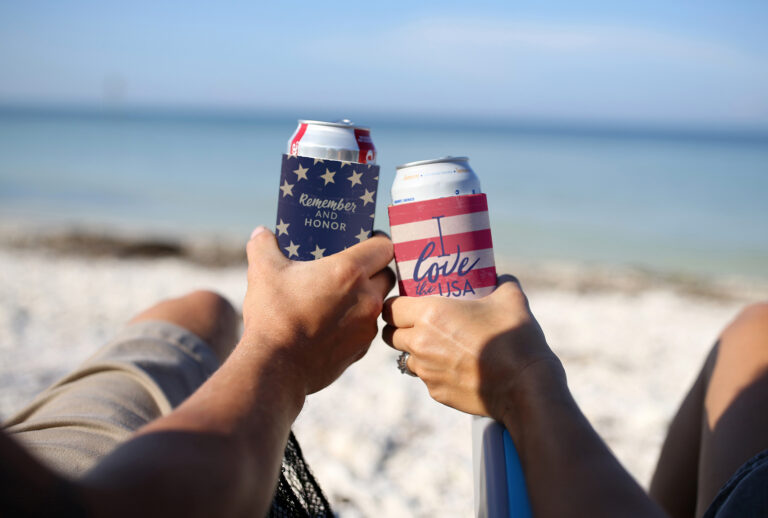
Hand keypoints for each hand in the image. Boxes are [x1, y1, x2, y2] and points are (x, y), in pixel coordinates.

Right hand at [242, 226, 394, 394]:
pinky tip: (335, 323)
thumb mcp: (262, 270)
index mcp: (349, 271)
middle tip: (354, 267)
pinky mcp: (362, 348)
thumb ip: (263, 244)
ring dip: (367, 297)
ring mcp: (367, 325)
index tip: (366, 240)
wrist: (276, 367)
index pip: (385, 247)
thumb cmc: (273, 315)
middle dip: (375, 268)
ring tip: (344, 295)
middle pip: (388, 274)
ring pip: (379, 303)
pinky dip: (357, 322)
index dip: (378, 240)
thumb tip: (261, 231)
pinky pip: (368, 328)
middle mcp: (367, 297)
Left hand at [382, 275, 564, 422]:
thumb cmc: (516, 337)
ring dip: (415, 351)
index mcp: (430, 314)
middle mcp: (420, 342)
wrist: (525, 384)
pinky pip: (426, 378)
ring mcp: (426, 370)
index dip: (396, 305)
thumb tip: (498, 276)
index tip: (407, 303)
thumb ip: (499, 282)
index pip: (391, 307)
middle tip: (418, 323)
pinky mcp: (436, 392)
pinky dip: (435, 371)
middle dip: (400, 328)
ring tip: (438, 345)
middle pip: (391, 334)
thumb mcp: (510, 297)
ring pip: (406, 358)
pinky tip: (456, 367)